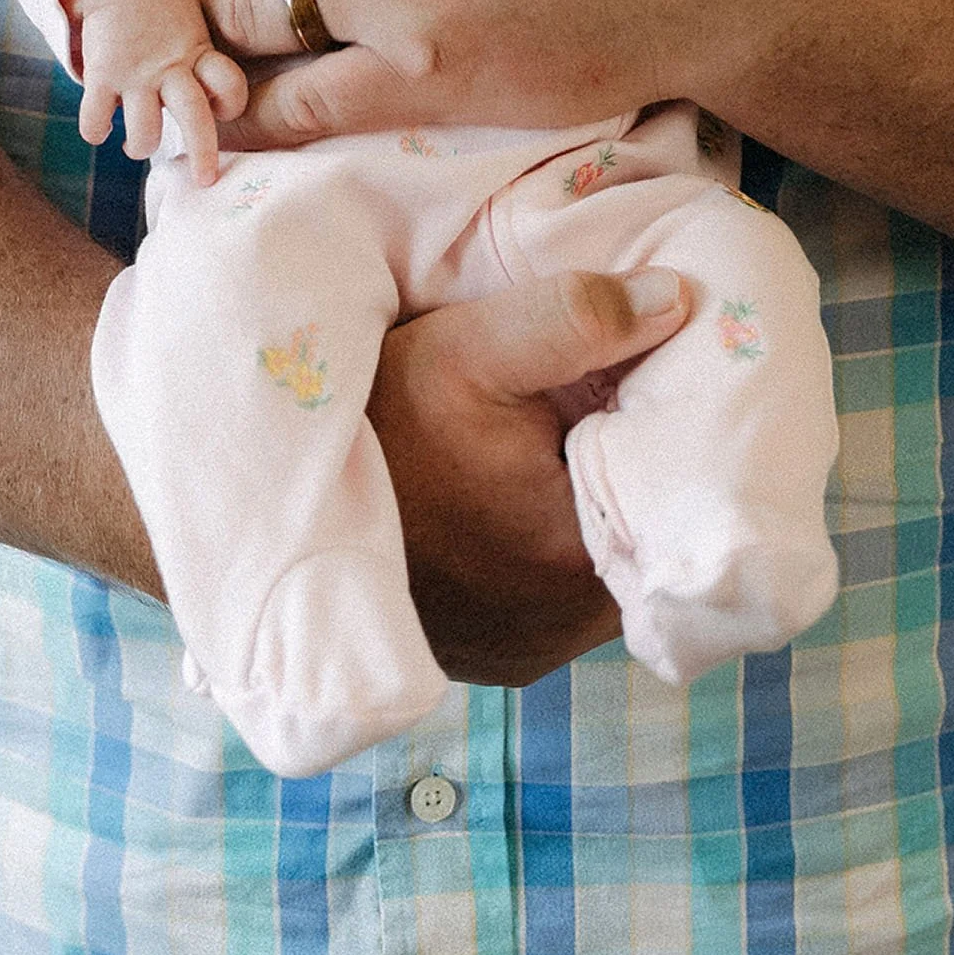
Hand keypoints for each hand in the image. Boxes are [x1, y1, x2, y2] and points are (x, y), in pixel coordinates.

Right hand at [62, 0, 248, 185]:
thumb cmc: (161, 12)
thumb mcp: (191, 30)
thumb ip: (198, 66)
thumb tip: (204, 112)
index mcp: (197, 55)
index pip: (229, 85)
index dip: (229, 101)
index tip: (221, 108)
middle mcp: (171, 68)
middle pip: (195, 117)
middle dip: (202, 153)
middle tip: (205, 179)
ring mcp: (135, 73)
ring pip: (145, 130)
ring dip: (142, 145)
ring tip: (137, 144)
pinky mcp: (102, 74)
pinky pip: (97, 119)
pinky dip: (96, 131)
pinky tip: (100, 128)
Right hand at [367, 263, 687, 681]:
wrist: (271, 512)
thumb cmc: (372, 430)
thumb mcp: (468, 350)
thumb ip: (577, 318)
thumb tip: (678, 299)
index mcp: (582, 561)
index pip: (682, 487)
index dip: (679, 423)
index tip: (666, 372)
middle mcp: (570, 629)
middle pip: (647, 531)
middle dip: (638, 465)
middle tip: (617, 395)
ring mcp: (535, 650)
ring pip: (609, 564)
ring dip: (595, 505)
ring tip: (568, 439)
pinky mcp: (503, 655)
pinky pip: (564, 593)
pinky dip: (559, 542)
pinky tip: (530, 491)